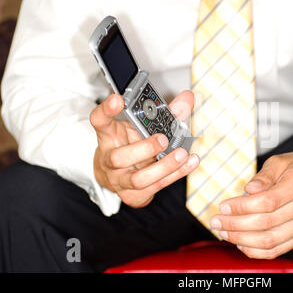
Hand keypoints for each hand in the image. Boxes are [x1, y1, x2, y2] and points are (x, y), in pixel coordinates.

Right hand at [90, 91, 198, 207]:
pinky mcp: (133, 196)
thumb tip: (188, 99)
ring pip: (138, 179)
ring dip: (164, 167)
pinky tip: (190, 163)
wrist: (116, 176)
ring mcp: (120, 180)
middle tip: (163, 139)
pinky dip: (177, 174)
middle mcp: (109, 160)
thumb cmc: (130, 146)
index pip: (100, 121)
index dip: (106, 110)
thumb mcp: (140, 127)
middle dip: (144, 148)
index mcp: (108, 137)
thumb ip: (165, 112)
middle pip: (118, 157)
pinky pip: (157, 187)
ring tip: (181, 154)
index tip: (118, 99)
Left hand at [210, 151, 292, 258]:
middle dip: (236, 225)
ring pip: (270, 241)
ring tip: (224, 232)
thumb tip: (249, 190)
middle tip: (216, 221)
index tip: (223, 207)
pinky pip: (277, 250)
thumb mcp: (279, 161)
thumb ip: (264, 176)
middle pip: (267, 223)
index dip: (242, 207)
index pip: (267, 201)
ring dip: (242, 239)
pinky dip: (255, 251)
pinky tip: (240, 243)